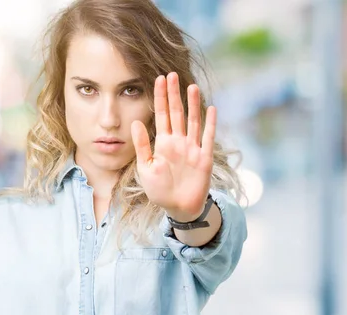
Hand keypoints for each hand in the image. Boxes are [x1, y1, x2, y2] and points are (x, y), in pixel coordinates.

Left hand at [131, 72, 215, 221]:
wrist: (178, 208)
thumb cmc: (160, 190)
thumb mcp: (145, 168)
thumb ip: (142, 146)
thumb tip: (135, 123)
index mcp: (164, 143)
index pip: (162, 115)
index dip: (160, 97)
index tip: (158, 79)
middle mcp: (179, 142)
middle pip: (177, 113)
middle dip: (174, 94)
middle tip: (172, 74)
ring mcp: (193, 148)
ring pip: (193, 121)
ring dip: (192, 104)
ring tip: (191, 86)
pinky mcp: (204, 158)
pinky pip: (208, 138)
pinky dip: (210, 124)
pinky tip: (212, 109)